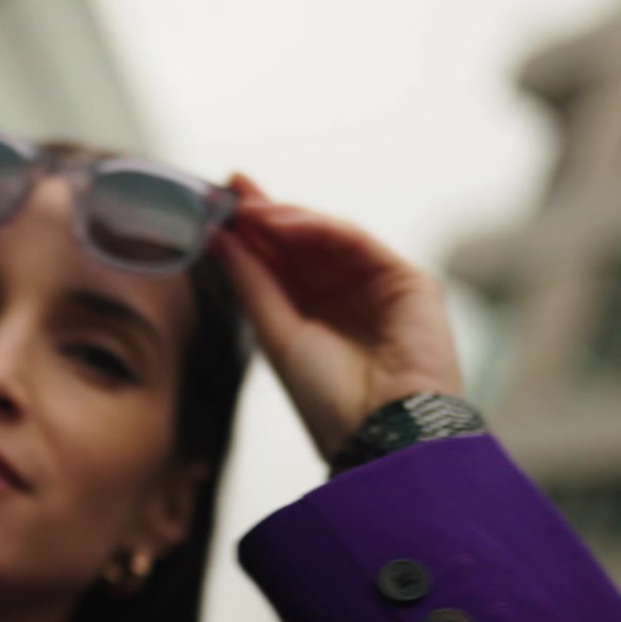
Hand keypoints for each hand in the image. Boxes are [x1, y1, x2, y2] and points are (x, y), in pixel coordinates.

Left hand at [212, 174, 464, 462]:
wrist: (379, 433)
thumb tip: (216, 238)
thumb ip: (250, 282)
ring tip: (245, 206)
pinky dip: (318, 228)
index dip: (249, 232)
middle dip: (264, 214)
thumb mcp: (275, 335)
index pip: (279, 262)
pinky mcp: (407, 281)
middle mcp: (345, 297)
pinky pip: (357, 242)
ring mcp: (377, 286)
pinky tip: (280, 222)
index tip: (213, 205)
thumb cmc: (328, 401)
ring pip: (327, 237)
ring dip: (285, 218)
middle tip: (226, 188)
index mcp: (313, 315)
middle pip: (301, 243)